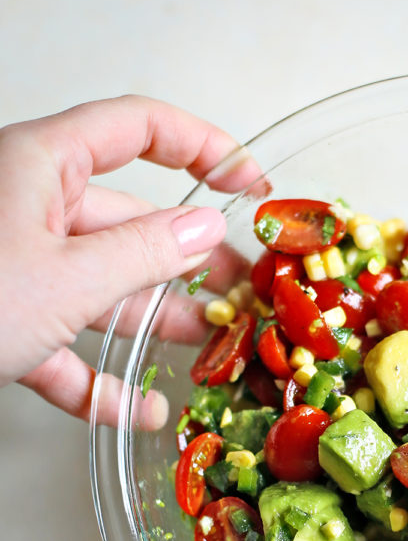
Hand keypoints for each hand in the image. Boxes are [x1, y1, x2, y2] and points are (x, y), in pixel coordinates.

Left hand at [0, 96, 255, 423]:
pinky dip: (99, 381)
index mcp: (44, 165)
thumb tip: (204, 228)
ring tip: (211, 352)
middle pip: (131, 222)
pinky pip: (64, 345)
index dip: (203, 147)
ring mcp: (19, 266)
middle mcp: (33, 208)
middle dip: (191, 263)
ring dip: (155, 326)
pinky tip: (138, 410)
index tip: (249, 184)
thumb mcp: (68, 278)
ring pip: (103, 289)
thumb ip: (145, 253)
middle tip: (243, 292)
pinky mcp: (5, 321)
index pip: (139, 129)